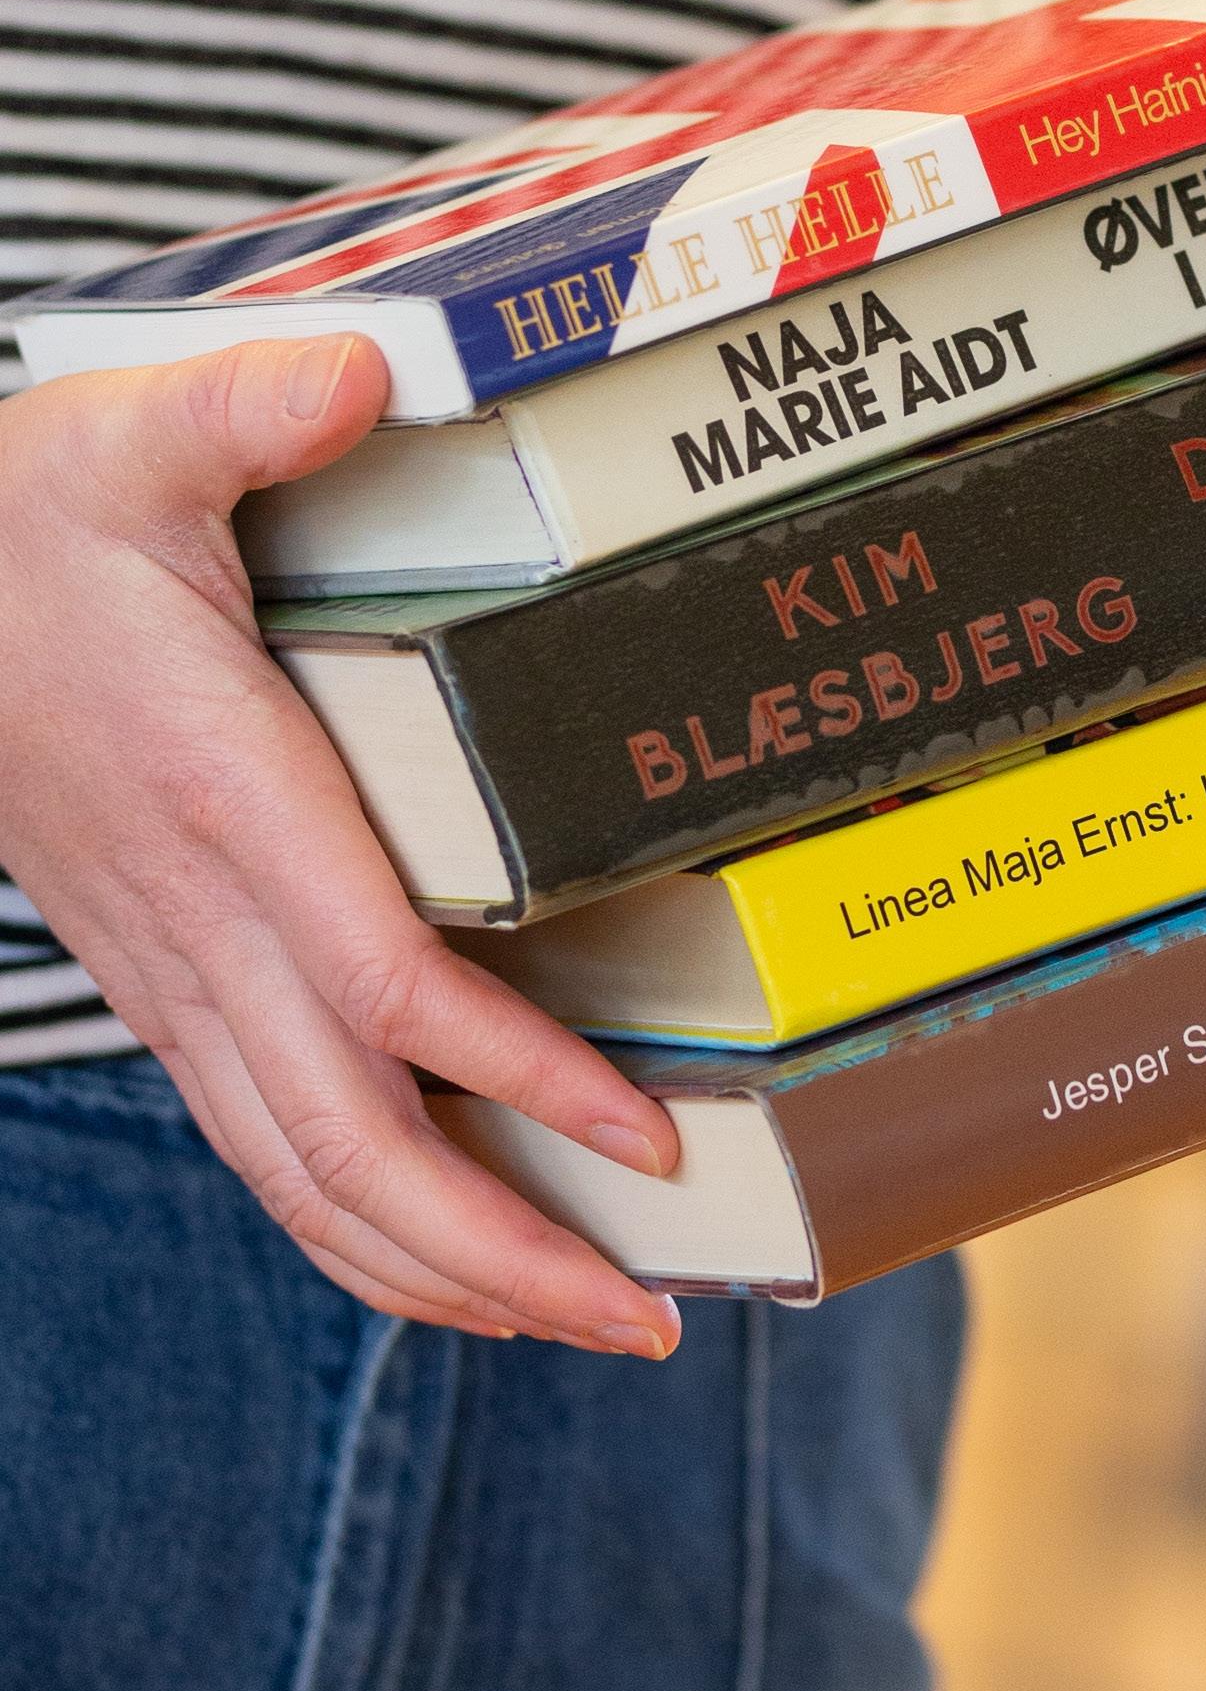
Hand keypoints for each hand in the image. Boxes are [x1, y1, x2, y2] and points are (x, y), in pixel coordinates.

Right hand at [0, 337, 681, 1353]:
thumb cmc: (24, 525)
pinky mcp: (170, 986)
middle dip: (506, 1256)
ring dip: (444, 1276)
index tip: (649, 1135)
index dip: (520, 1078)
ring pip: (306, 1183)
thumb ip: (244, 405)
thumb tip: (359, 367)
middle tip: (657, 1320)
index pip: (389, 988)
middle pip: (355, 1147)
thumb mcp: (128, 433)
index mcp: (225, 802)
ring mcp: (179, 976)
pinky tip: (447, 1265)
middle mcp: (204, 924)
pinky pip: (268, 1153)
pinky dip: (363, 1233)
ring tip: (588, 1323)